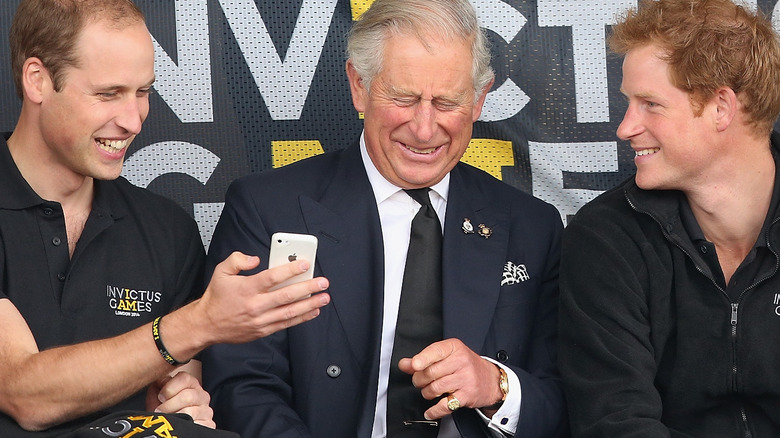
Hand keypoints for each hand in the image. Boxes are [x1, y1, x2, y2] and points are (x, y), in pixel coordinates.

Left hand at [145, 371, 214, 427]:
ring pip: (189, 412)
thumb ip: (159, 383)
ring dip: (174, 417)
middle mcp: (202, 396)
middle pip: (187, 396)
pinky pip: (195, 425)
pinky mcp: (209, 424)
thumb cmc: (162, 410)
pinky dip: (183, 426)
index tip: (161, 397)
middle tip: (160, 411)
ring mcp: (206, 410)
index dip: (169, 388)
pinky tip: (178, 425)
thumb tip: (162, 380)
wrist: (166, 428)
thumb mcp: (157, 395)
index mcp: (191, 385)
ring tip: (167, 419)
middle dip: (169, 405)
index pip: (185, 378)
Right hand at [196, 251, 330, 343]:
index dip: (290, 270)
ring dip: (309, 304)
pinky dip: (301, 318)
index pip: (272, 278)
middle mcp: (255, 305)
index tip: (305, 264)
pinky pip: (285, 324)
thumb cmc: (216, 298)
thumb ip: (237, 260)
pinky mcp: (262, 330)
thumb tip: (255, 259)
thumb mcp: (221, 272)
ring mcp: (260, 319)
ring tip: (324, 297)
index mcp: (246, 288)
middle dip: (308, 288)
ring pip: (289, 312)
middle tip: (323, 282)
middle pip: (286, 296)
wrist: (206, 325)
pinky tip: (312, 311)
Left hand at [398, 338, 503, 419]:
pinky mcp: (467, 395)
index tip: (414, 365)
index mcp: (454, 348)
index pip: (436, 351)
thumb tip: (404, 364)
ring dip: (426, 393)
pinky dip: (434, 410)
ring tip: (429, 391)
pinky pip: (445, 405)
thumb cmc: (466, 365)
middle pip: (431, 372)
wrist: (490, 380)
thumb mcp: (447, 356)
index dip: (422, 359)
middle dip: (419, 379)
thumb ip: (424, 359)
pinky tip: (429, 411)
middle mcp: (461, 361)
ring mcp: (465, 379)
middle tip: (420, 381)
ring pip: (435, 388)